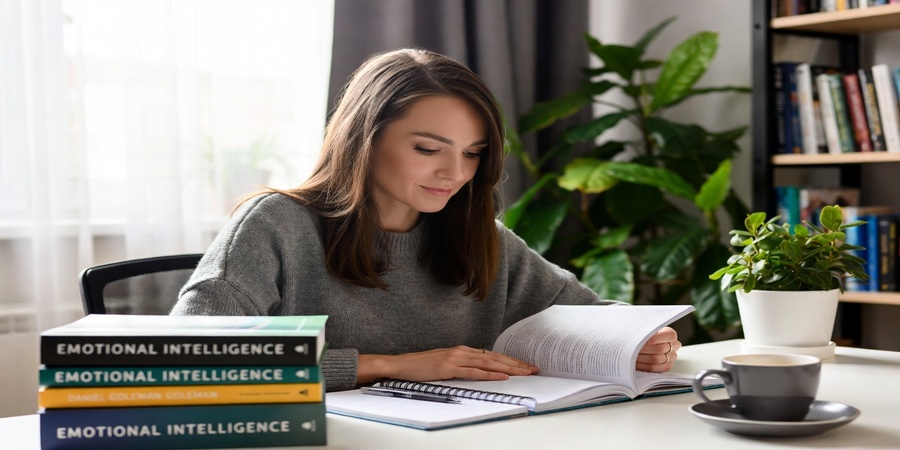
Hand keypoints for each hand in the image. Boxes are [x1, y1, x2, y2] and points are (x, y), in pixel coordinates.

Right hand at [357, 346, 538, 384]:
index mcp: (463, 350)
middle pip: (495, 357)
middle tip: (534, 368)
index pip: (492, 355)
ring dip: (509, 368)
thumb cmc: (422, 366)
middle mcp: (462, 351)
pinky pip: (474, 372)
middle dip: (516, 363)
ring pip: (489, 363)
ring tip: (525, 372)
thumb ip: (462, 365)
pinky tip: (502, 376)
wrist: (401, 365)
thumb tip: (479, 370)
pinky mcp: (449, 368)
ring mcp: (456, 359)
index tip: (525, 365)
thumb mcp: (445, 363)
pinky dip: (490, 374)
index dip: (510, 360)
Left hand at [636, 327, 680, 372]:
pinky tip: (636, 362)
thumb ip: (646, 333)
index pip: (670, 335)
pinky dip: (643, 365)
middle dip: (645, 349)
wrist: (643, 344)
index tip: (643, 340)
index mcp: (670, 334)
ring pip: (656, 359)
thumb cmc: (645, 336)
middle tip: (633, 348)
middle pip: (660, 348)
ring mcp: (672, 357)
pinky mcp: (667, 366)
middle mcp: (674, 345)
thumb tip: (639, 337)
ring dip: (642, 357)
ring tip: (632, 354)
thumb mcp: (647, 330)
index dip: (656, 338)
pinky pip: (654, 368)